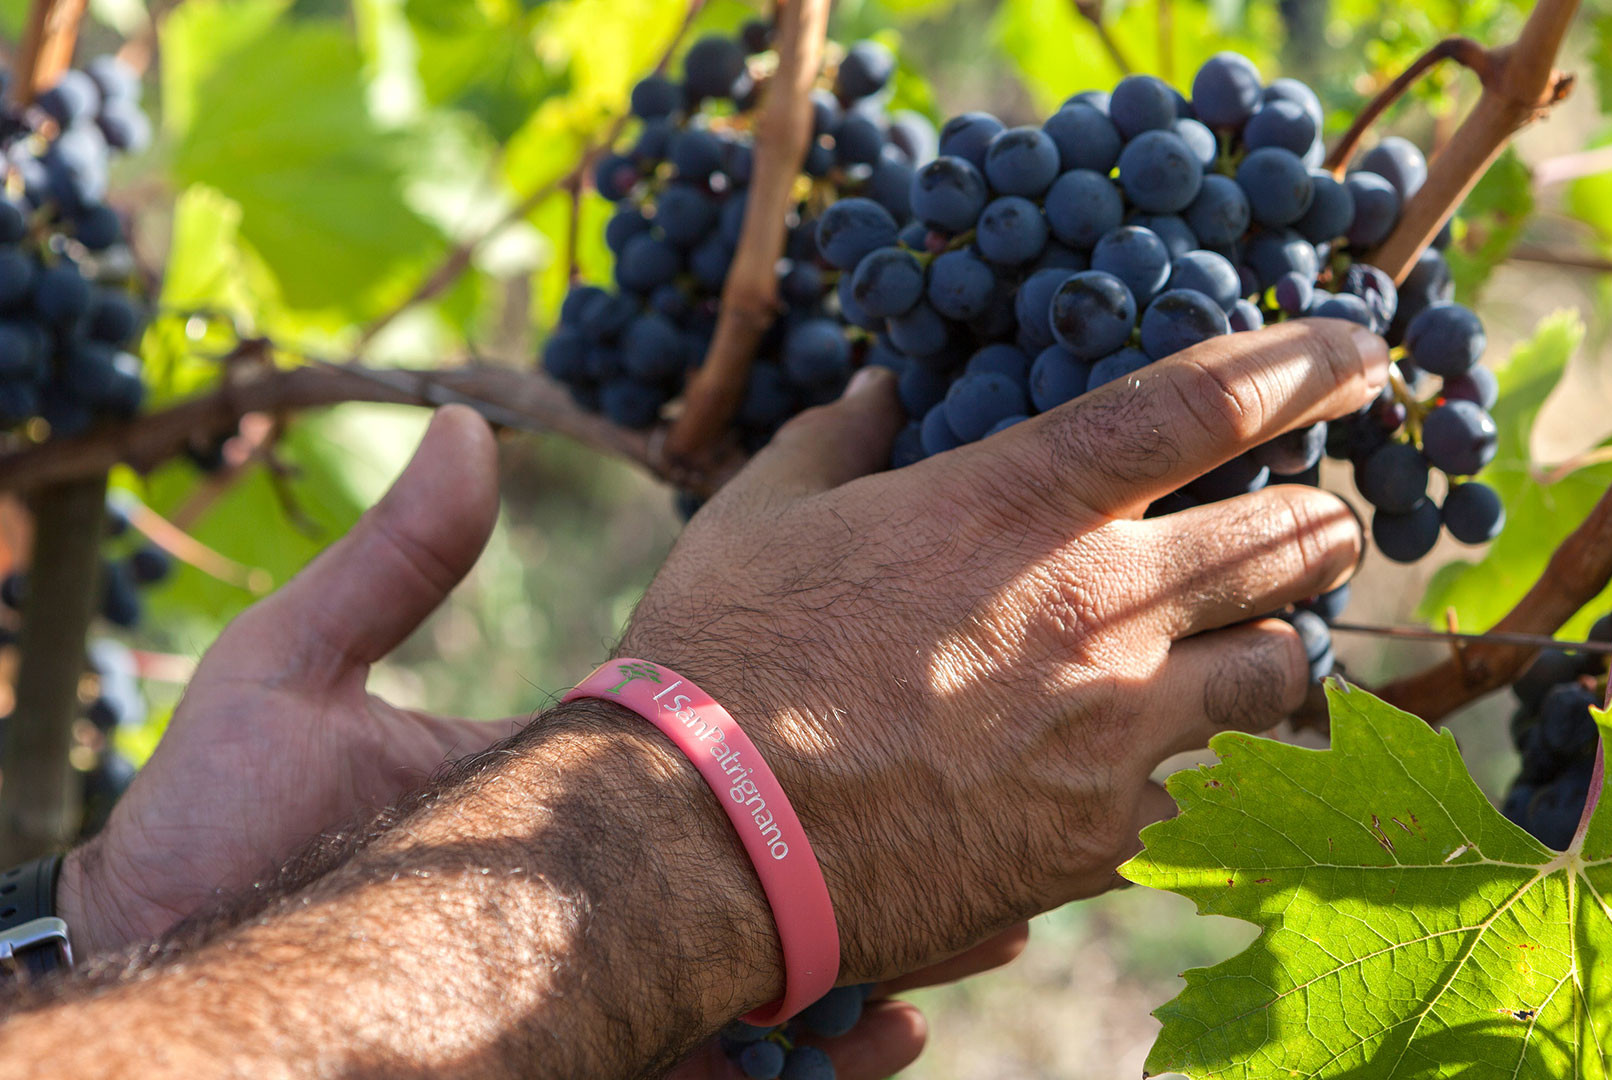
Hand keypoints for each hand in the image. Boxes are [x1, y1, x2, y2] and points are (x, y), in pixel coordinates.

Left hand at [59, 408, 1025, 1079]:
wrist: (191, 1008)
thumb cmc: (216, 836)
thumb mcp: (293, 681)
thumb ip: (388, 565)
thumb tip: (460, 422)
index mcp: (564, 785)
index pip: (718, 753)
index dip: (811, 728)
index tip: (899, 675)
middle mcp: (607, 887)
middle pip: (777, 857)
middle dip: (887, 841)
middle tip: (991, 803)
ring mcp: (613, 981)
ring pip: (787, 962)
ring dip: (895, 943)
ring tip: (996, 916)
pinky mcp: (609, 1057)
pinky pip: (744, 1065)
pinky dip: (830, 1050)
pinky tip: (893, 1026)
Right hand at [620, 318, 1388, 982]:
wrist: (706, 843)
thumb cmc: (726, 660)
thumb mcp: (766, 514)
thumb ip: (840, 437)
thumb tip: (880, 392)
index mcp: (1022, 502)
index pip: (1206, 401)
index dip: (1303, 363)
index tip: (1356, 353)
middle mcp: (1099, 606)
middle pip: (1291, 538)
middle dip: (1318, 521)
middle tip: (1310, 521)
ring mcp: (1117, 728)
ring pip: (1281, 670)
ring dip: (1273, 647)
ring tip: (1243, 650)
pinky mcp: (1106, 837)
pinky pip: (1215, 788)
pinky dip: (1211, 765)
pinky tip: (1170, 762)